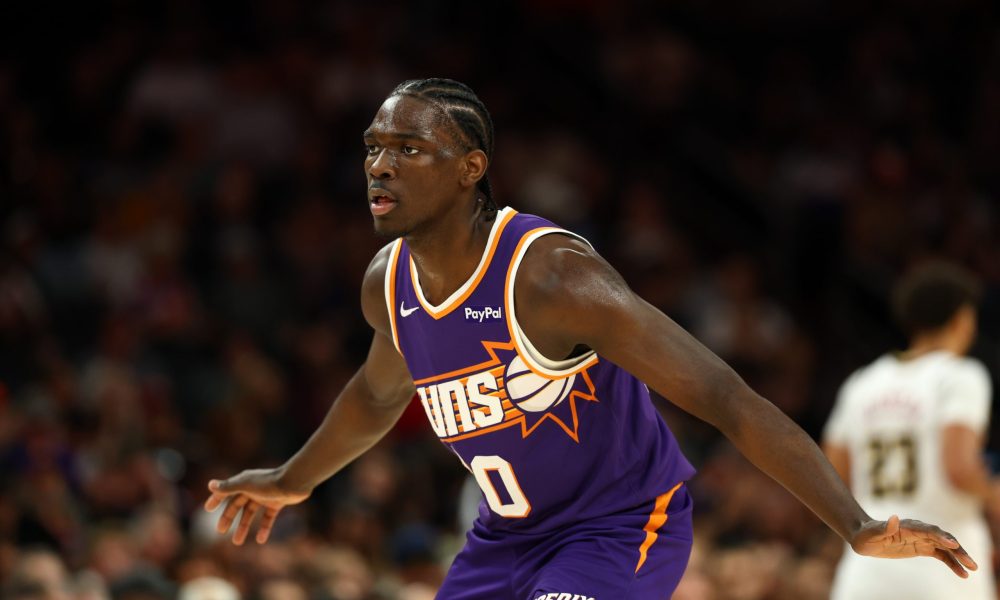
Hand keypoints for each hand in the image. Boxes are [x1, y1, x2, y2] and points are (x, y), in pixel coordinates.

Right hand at [203, 468, 310, 544]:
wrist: (294, 482)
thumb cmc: (269, 482)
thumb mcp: (246, 485)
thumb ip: (228, 487)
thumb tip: (210, 485)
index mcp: (244, 481)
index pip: (226, 490)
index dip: (216, 499)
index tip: (207, 509)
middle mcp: (253, 488)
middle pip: (237, 504)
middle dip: (229, 518)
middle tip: (220, 532)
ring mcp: (265, 496)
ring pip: (251, 513)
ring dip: (244, 527)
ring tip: (237, 543)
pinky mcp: (277, 503)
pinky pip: (268, 517)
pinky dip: (264, 528)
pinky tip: (260, 540)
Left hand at [850, 515, 977, 577]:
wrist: (864, 537)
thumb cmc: (866, 534)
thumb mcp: (871, 533)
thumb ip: (883, 528)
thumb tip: (894, 518)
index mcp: (907, 526)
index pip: (928, 530)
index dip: (940, 536)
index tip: (953, 544)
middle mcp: (918, 531)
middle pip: (942, 538)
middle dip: (957, 549)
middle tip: (970, 562)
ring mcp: (922, 539)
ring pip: (945, 547)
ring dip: (959, 557)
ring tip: (972, 569)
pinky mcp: (922, 548)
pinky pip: (941, 555)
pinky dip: (952, 563)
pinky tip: (962, 573)